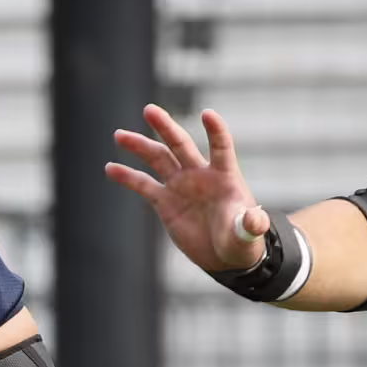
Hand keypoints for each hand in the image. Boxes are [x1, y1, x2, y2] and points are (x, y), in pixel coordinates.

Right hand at [103, 105, 272, 275]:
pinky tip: (110, 168)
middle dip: (165, 127)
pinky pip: (143, 185)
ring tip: (119, 135)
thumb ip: (250, 224)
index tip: (207, 114)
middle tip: (149, 110)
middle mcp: (200, 174)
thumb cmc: (242, 241)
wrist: (225, 256)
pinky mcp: (165, 202)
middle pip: (180, 144)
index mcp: (224, 176)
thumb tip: (256, 221)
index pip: (220, 146)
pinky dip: (127, 176)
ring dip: (139, 146)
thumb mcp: (248, 234)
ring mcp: (181, 186)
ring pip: (158, 159)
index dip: (215, 131)